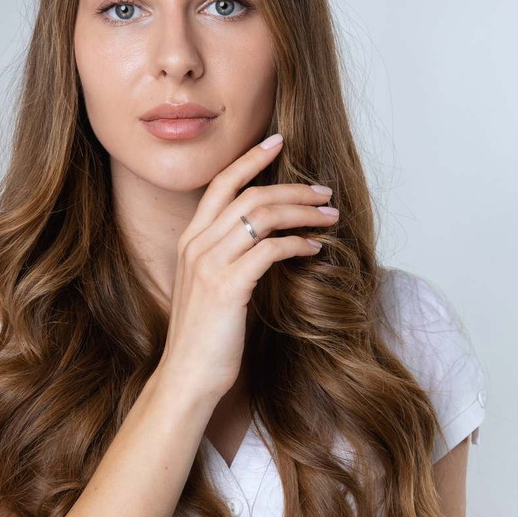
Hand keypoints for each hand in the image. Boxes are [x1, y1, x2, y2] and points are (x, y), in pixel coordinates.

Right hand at [159, 133, 337, 401]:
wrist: (187, 375)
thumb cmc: (205, 337)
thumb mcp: (210, 287)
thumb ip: (228, 258)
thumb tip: (265, 240)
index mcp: (189, 240)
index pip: (221, 184)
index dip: (250, 159)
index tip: (277, 141)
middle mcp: (196, 245)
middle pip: (250, 195)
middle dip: (292, 187)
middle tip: (324, 190)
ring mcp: (209, 264)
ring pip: (262, 216)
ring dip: (302, 211)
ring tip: (329, 216)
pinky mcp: (227, 286)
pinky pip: (270, 250)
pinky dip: (297, 244)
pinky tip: (315, 249)